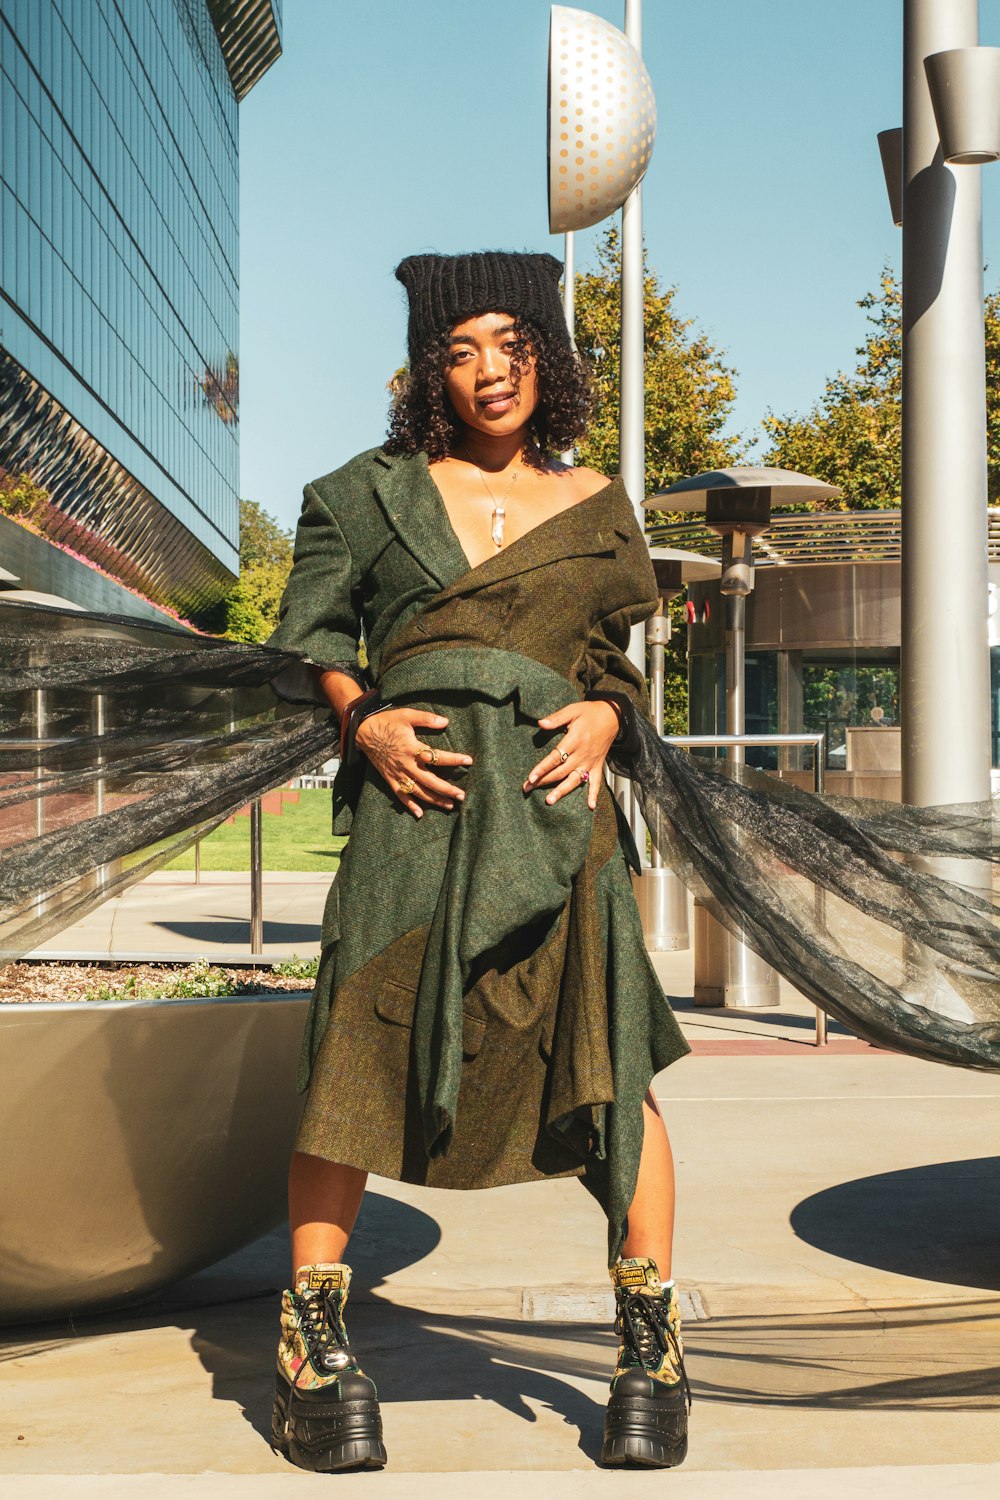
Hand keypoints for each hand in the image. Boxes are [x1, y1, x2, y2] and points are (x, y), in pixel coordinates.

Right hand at [355, 708, 471, 818]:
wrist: (363, 731)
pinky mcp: (390, 779)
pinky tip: (420, 814)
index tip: (468, 760)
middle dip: (447, 789)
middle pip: (430, 780)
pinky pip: (401, 795)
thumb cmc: (387, 722)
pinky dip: (410, 805)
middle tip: (462, 796)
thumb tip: (445, 721)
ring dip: (434, 800)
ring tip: (449, 805)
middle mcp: (406, 764)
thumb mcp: (406, 715)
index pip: (437, 757)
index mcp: (412, 748)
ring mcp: (398, 774)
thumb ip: (426, 718)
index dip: (454, 759)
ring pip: (418, 791)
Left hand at [523, 700, 619, 810]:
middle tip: (528, 788)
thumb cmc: (590, 712)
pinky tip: (590, 806)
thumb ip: (556, 718)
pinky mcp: (598, 766)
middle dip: (543, 781)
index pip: (555, 757)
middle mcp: (582, 754)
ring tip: (550, 801)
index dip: (543, 768)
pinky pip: (596, 782)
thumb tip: (540, 723)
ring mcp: (590, 762)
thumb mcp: (573, 710)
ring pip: (575, 780)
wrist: (612, 717)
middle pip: (561, 771)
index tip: (531, 777)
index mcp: (575, 740)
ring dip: (562, 791)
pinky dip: (594, 794)